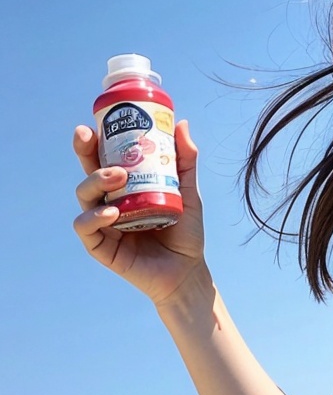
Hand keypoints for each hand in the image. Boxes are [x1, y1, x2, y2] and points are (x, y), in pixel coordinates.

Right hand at [73, 119, 206, 306]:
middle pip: (87, 172)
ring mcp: (103, 224)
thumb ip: (185, 161)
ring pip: (84, 195)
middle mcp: (109, 201)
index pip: (103, 159)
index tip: (93, 124)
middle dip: (83, 151)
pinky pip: (86, 228)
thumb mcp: (187, 192)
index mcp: (124, 188)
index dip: (94, 141)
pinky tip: (111, 212)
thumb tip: (182, 124)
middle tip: (90, 137)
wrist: (188, 270)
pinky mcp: (101, 247)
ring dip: (95, 181)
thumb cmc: (186, 232)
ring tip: (117, 176)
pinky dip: (94, 217)